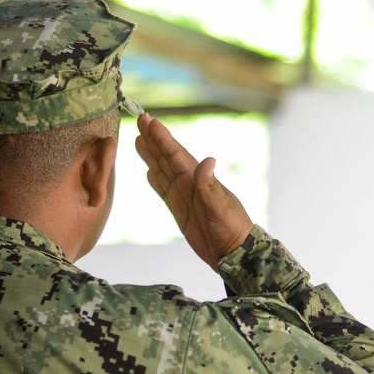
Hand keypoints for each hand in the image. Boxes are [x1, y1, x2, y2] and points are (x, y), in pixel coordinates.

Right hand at [135, 114, 252, 269]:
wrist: (234, 253)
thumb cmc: (231, 229)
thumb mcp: (221, 208)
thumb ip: (210, 187)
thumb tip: (208, 161)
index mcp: (197, 180)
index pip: (175, 154)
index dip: (162, 138)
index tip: (149, 121)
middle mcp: (189, 184)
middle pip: (166, 157)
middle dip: (153, 140)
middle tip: (140, 120)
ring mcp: (184, 197)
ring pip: (163, 170)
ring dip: (151, 155)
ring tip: (139, 139)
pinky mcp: (180, 210)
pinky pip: (164, 190)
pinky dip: (156, 180)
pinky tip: (149, 172)